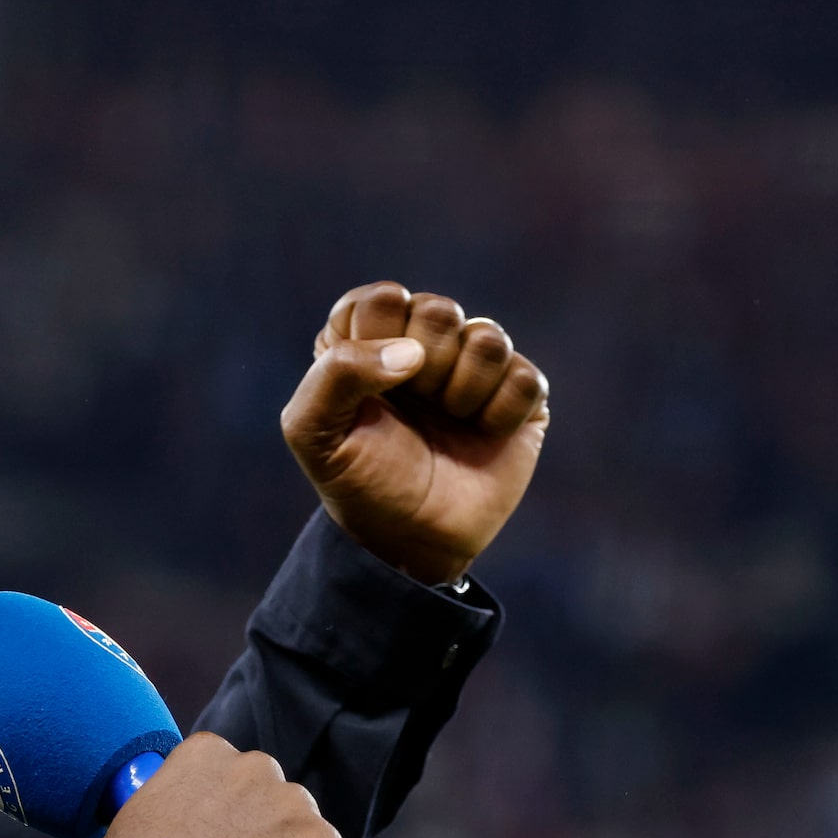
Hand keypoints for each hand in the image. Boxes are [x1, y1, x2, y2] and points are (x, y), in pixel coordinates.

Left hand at [280, 282, 549, 586]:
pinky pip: (524, 378)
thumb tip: (412, 353)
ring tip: (449, 420)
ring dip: (463, 391)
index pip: (382, 299)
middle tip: (415, 407)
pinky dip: (500, 414)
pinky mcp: (520, 395)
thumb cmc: (358, 480)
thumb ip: (335, 373)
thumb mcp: (313, 430)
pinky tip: (483, 434)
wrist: (409, 538)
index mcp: (370, 337)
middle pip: (439, 310)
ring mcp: (475, 366)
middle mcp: (424, 341)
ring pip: (489, 337)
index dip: (378, 344)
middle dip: (424, 367)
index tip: (369, 390)